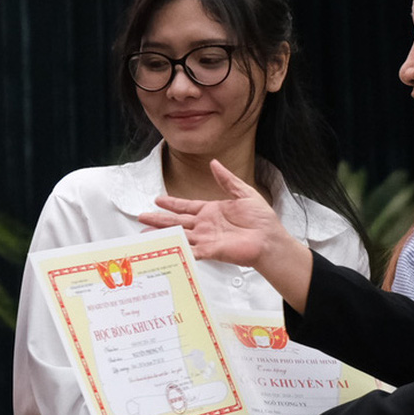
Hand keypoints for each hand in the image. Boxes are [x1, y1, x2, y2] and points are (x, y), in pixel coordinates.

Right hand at [138, 158, 286, 268]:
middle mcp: (206, 225)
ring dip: (162, 234)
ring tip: (145, 234)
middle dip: (159, 219)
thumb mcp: (244, 193)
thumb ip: (227, 180)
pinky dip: (177, 249)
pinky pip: (190, 251)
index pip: (186, 206)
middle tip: (142, 217)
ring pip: (179, 235)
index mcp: (212, 211)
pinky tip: (165, 248)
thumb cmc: (262, 220)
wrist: (270, 239)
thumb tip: (215, 164)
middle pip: (177, 221)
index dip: (171, 203)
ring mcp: (206, 238)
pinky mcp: (211, 250)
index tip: (157, 199)